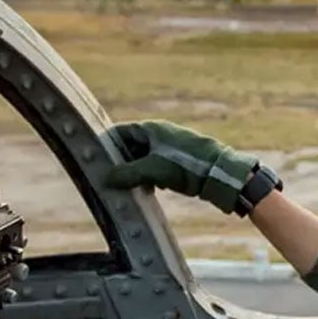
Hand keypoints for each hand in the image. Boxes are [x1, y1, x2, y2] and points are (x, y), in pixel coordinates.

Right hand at [103, 120, 258, 213]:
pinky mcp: (181, 162)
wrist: (221, 174)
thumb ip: (127, 173)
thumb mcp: (152, 170)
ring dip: (137, 172)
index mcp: (152, 128)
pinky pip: (158, 167)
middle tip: (112, 179)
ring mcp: (172, 148)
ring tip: (131, 187)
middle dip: (122, 162)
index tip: (95, 160)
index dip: (107, 145)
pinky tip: (151, 189)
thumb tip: (104, 179)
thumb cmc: (187, 166)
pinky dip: (151, 177)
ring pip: (145, 158)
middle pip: (132, 146)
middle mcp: (161, 134)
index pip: (121, 132)